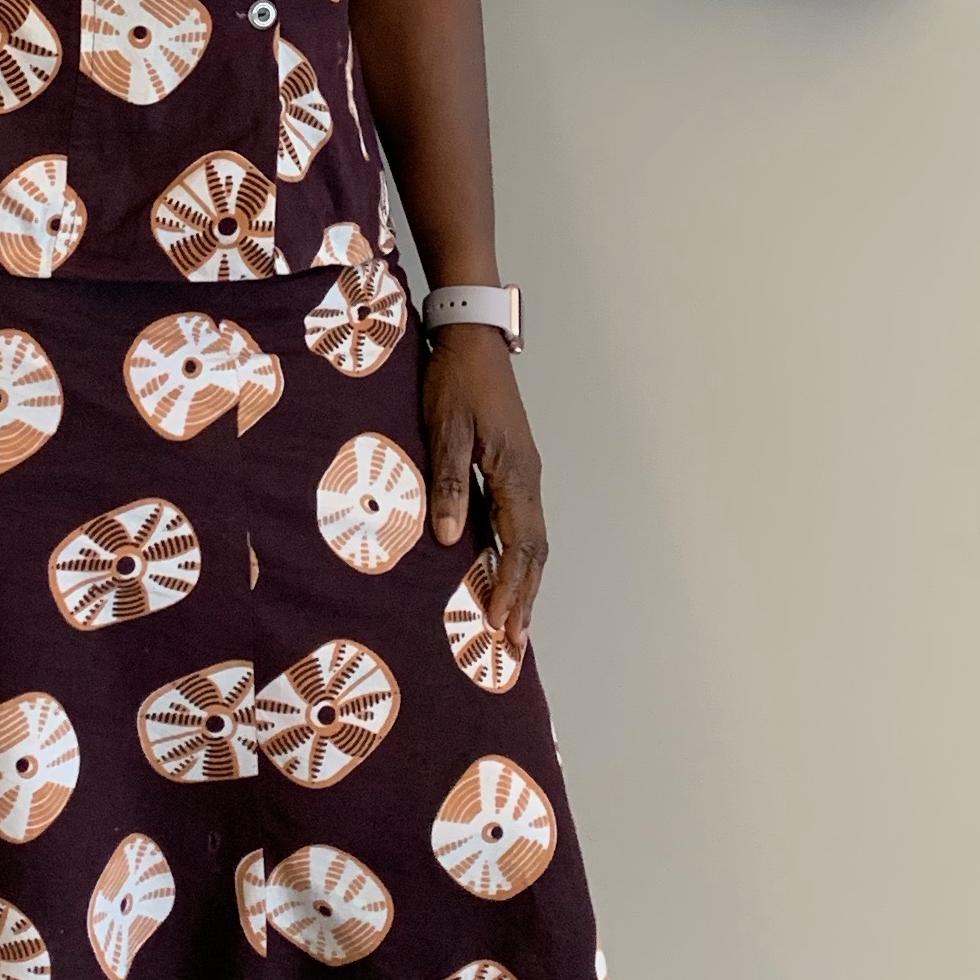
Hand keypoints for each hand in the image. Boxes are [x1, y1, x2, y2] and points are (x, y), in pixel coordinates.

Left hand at [421, 323, 545, 644]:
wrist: (472, 337)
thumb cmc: (456, 380)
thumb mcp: (445, 429)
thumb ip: (449, 483)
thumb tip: (450, 540)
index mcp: (515, 474)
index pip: (520, 545)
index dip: (511, 587)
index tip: (501, 624)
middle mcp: (528, 478)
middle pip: (535, 551)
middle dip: (525, 597)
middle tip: (516, 641)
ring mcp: (524, 472)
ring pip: (532, 539)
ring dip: (524, 581)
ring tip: (514, 619)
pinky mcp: (514, 465)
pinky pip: (521, 521)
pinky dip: (517, 555)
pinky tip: (503, 570)